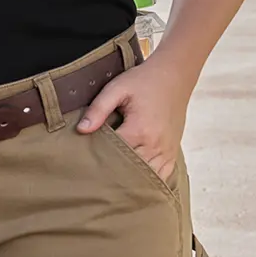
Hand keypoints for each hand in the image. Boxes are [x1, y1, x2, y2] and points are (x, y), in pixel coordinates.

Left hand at [76, 55, 193, 182]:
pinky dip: (148, 179)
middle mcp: (155, 145)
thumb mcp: (116, 88)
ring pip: (146, 177)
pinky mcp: (172, 152)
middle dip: (112, 173)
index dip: (97, 160)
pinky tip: (134, 179)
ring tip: (111, 179)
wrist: (174, 76)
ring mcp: (166, 151)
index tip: (84, 161)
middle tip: (94, 175)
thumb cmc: (142, 81)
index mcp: (139, 130)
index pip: (113, 156)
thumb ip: (98, 109)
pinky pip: (162, 175)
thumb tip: (81, 130)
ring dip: (130, 179)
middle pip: (130, 171)